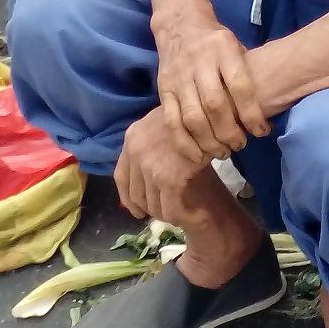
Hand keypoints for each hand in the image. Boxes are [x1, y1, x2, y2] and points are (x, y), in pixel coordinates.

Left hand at [114, 107, 210, 221]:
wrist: (208, 111)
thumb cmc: (191, 114)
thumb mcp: (163, 121)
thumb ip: (152, 141)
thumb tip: (149, 166)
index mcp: (131, 137)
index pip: (120, 176)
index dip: (128, 197)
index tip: (137, 209)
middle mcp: (135, 153)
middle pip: (135, 193)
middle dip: (147, 207)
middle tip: (161, 214)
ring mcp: (150, 167)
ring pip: (152, 203)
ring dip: (164, 213)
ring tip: (178, 214)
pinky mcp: (169, 178)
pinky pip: (170, 208)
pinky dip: (178, 215)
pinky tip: (188, 215)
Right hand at [155, 14, 269, 160]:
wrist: (180, 26)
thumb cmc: (216, 43)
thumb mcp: (237, 47)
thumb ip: (248, 74)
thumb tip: (270, 111)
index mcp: (223, 49)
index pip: (240, 85)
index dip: (252, 113)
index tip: (261, 131)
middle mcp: (199, 62)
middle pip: (215, 105)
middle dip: (230, 132)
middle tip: (240, 145)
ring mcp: (178, 77)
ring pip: (193, 117)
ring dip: (209, 141)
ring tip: (223, 152)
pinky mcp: (163, 89)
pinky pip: (171, 121)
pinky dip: (185, 143)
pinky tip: (199, 155)